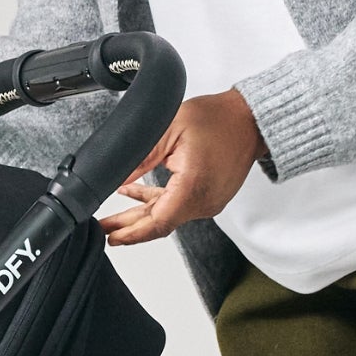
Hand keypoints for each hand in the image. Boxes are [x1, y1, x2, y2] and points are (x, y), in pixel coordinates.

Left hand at [98, 87, 263, 246]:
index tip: (111, 237)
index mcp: (193, 188)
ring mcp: (209, 201)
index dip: (131, 233)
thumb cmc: (217, 118)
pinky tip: (134, 193)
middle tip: (104, 231)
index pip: (158, 223)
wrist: (250, 118)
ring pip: (168, 214)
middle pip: (160, 223)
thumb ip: (140, 158)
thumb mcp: (168, 130)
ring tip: (114, 218)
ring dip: (141, 215)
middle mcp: (204, 201)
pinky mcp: (210, 195)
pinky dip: (157, 201)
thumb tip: (114, 178)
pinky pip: (178, 205)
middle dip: (129, 228)